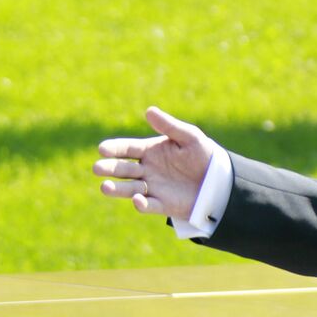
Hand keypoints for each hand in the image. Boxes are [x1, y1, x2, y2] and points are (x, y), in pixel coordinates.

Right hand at [95, 107, 212, 218]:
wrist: (219, 180)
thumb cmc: (203, 155)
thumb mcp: (189, 137)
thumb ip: (169, 126)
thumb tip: (149, 111)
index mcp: (149, 151)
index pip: (127, 149)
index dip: (114, 148)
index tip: (102, 149)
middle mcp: (147, 170)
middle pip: (123, 169)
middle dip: (110, 168)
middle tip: (97, 168)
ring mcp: (153, 188)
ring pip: (130, 188)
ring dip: (117, 189)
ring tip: (104, 187)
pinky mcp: (163, 205)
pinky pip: (150, 206)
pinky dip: (142, 204)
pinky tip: (137, 199)